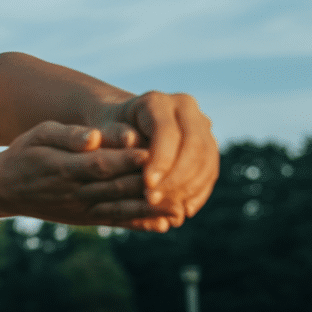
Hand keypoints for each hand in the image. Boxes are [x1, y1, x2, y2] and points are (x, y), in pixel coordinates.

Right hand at [0, 121, 166, 228]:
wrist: (5, 188)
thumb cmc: (25, 153)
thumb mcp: (37, 134)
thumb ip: (66, 134)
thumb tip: (92, 137)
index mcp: (63, 166)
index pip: (99, 163)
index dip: (125, 160)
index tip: (150, 152)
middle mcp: (74, 191)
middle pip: (115, 188)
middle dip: (148, 186)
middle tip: (180, 181)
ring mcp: (81, 208)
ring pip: (120, 208)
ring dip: (151, 210)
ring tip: (181, 208)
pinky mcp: (87, 218)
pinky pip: (116, 221)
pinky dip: (140, 224)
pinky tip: (164, 224)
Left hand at [104, 92, 218, 229]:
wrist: (121, 127)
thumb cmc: (106, 132)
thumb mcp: (101, 132)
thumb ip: (112, 135)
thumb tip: (129, 140)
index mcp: (157, 101)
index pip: (167, 131)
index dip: (161, 160)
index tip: (148, 186)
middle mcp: (185, 108)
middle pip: (194, 146)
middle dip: (176, 177)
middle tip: (156, 201)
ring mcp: (201, 126)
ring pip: (207, 159)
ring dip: (189, 188)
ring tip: (168, 209)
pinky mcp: (208, 145)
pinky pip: (211, 171)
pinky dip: (199, 192)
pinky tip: (184, 210)